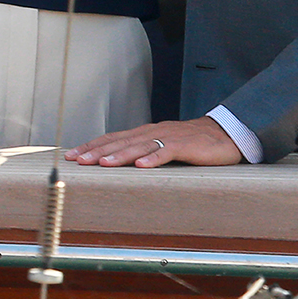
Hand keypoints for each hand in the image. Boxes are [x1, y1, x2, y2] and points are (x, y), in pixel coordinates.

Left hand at [65, 116, 242, 167]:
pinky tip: (142, 166)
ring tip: (102, 164)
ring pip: (139, 146)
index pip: (113, 138)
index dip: (93, 145)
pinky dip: (154, 158)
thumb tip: (121, 164)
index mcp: (146, 132)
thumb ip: (144, 151)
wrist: (225, 134)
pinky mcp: (185, 145)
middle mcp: (153, 131)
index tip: (72, 154)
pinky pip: (167, 151)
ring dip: (119, 155)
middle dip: (97, 150)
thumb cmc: (193, 143)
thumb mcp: (164, 146)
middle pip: (120, 141)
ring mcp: (169, 137)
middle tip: (77, 160)